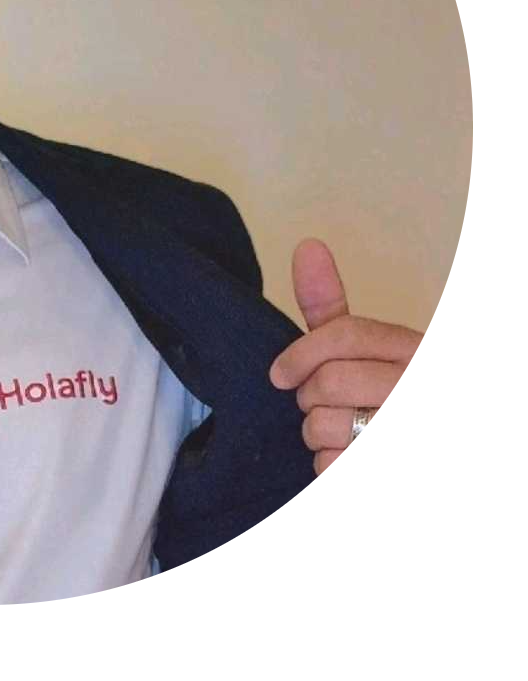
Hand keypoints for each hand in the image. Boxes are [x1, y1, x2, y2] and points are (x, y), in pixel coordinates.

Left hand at [269, 239, 421, 475]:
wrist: (431, 458)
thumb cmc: (381, 396)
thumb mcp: (362, 350)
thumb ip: (330, 306)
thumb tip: (307, 245)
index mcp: (413, 347)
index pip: (345, 334)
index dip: (300, 355)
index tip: (279, 375)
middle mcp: (413, 378)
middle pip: (331, 382)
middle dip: (309, 399)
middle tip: (320, 406)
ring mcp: (401, 421)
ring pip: (327, 427)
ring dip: (316, 436)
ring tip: (338, 434)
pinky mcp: (389, 460)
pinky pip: (333, 465)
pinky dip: (327, 466)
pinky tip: (346, 458)